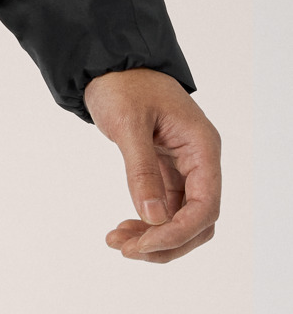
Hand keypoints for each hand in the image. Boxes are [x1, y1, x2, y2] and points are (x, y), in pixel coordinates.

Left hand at [83, 68, 220, 263]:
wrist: (109, 64)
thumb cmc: (122, 84)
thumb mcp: (128, 123)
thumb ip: (141, 169)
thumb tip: (153, 217)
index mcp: (202, 147)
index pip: (206, 206)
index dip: (179, 232)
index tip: (144, 244)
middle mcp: (199, 161)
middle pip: (198, 221)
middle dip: (166, 241)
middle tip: (127, 249)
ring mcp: (184, 168)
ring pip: (181, 219)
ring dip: (154, 237)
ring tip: (118, 241)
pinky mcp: (166, 171)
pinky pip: (165, 207)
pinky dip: (147, 222)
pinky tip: (124, 228)